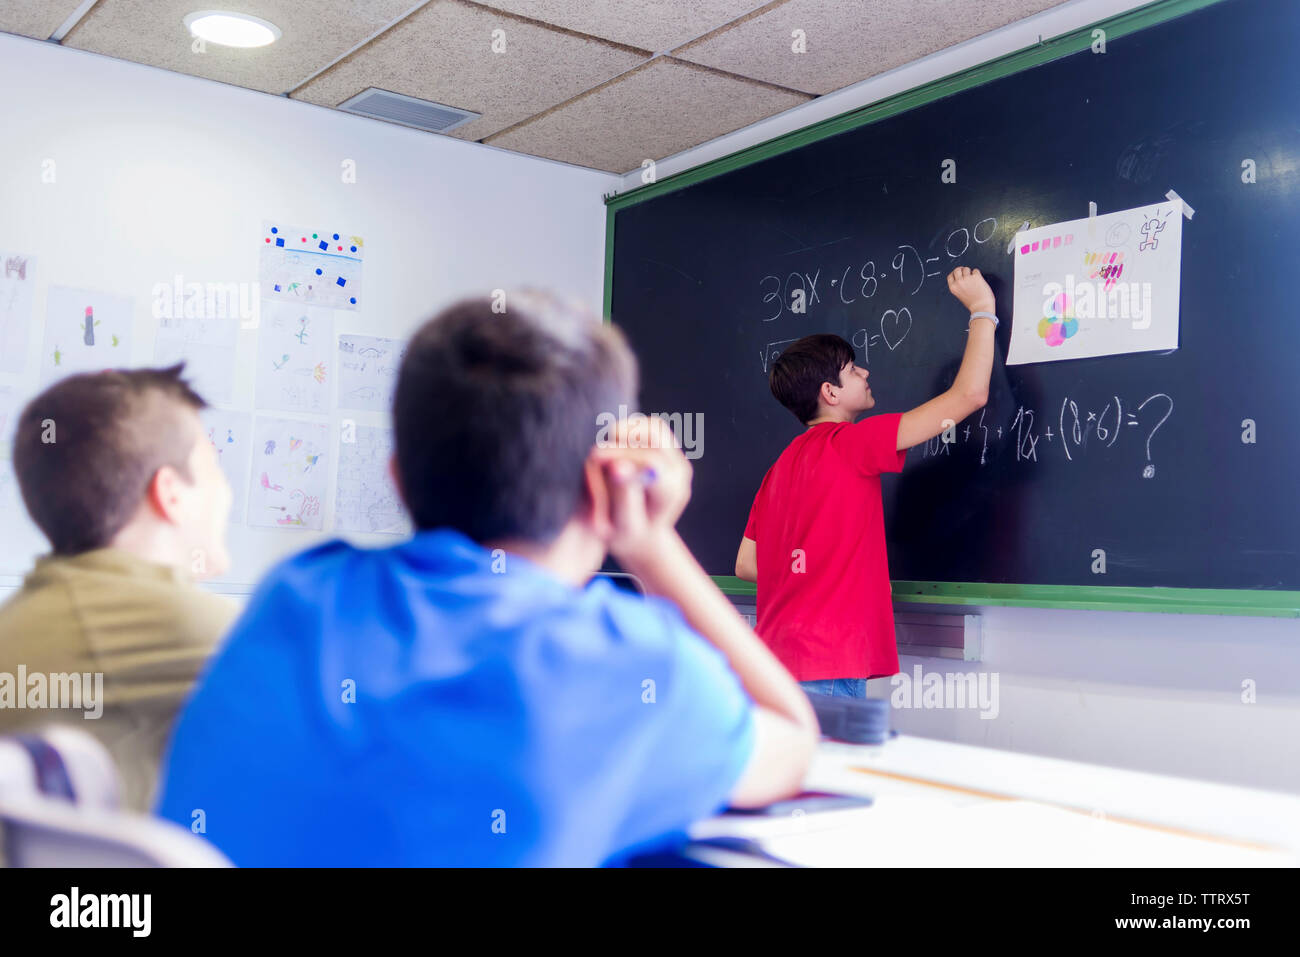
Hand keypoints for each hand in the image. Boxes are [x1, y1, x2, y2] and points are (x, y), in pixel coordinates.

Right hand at [590, 415, 692, 565]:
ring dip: (625, 434)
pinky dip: (629, 432)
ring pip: (652, 427)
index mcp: (671, 492)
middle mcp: (679, 472)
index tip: (593, 458)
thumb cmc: (626, 536)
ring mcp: (677, 459)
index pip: (650, 461)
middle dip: (621, 441)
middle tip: (596, 455)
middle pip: (653, 436)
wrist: (641, 536)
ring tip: (605, 454)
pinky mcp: (669, 451)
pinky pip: (649, 427)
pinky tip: (614, 449)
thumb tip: (618, 466)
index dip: (619, 455)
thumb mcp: (623, 525)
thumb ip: (623, 495)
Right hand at [947, 266, 994, 314]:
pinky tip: (979, 280)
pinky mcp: (976, 276)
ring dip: (970, 272)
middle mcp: (959, 282)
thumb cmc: (973, 304)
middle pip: (957, 270)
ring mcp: (967, 278)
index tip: (958, 273)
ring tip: (974, 278)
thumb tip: (962, 278)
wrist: (981, 307)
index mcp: (953, 288)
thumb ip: (959, 286)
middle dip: (962, 270)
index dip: (954, 273)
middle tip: (966, 272)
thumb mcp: (960, 295)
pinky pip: (976, 270)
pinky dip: (977, 274)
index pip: (950, 276)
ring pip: (966, 269)